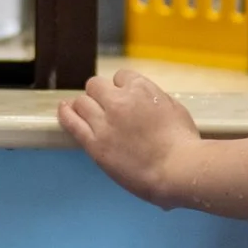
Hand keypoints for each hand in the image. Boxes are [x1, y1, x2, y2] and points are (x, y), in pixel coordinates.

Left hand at [59, 67, 203, 209]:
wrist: (177, 170)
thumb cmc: (183, 143)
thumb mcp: (174, 108)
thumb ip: (153, 99)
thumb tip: (144, 100)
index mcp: (141, 89)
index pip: (121, 76)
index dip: (122, 87)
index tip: (125, 98)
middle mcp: (119, 101)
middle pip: (96, 86)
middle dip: (102, 94)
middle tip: (107, 108)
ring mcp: (104, 122)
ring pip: (82, 101)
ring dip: (86, 105)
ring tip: (89, 113)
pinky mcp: (95, 144)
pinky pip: (73, 123)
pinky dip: (66, 113)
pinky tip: (63, 109)